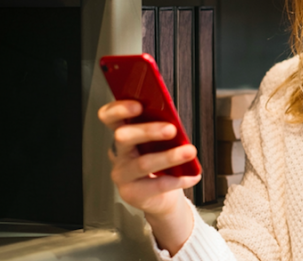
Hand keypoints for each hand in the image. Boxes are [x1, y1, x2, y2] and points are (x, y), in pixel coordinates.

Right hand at [98, 100, 200, 216]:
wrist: (161, 196)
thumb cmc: (160, 163)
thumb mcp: (160, 142)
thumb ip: (162, 129)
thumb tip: (175, 120)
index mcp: (123, 134)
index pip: (109, 117)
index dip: (119, 110)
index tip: (138, 105)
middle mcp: (118, 153)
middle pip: (124, 137)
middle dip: (148, 131)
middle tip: (171, 129)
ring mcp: (122, 174)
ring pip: (142, 163)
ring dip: (169, 156)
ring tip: (189, 152)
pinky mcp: (132, 193)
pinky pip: (157, 185)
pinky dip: (179, 179)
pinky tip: (193, 175)